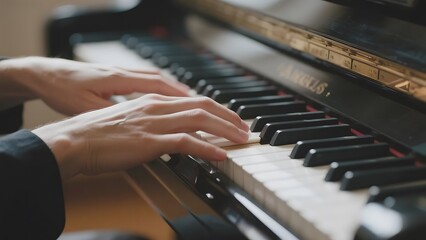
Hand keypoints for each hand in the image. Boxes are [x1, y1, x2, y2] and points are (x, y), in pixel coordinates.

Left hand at [0, 57, 188, 114]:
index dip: (184, 99)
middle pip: (167, 82)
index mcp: (119, 79)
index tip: (204, 110)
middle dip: (191, 95)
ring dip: (180, 93)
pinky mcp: (120, 78)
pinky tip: (170, 100)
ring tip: (198, 105)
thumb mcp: (86, 107)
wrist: (45, 75)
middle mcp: (125, 73)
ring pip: (160, 81)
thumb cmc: (63, 90)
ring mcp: (124, 74)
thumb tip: (133, 127)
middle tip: (212, 108)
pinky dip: (166, 91)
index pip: (161, 86)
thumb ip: (113, 116)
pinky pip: (150, 83)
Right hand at [33, 94, 249, 179]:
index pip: (195, 100)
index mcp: (154, 101)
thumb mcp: (131, 121)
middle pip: (204, 106)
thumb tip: (172, 133)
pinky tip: (219, 155)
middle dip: (229, 116)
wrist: (75, 140)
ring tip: (240, 139)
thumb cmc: (98, 133)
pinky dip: (206, 148)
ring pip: (200, 120)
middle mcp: (158, 107)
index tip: (231, 118)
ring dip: (225, 130)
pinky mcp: (150, 141)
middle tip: (244, 128)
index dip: (218, 109)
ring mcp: (154, 123)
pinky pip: (185, 142)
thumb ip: (153, 123)